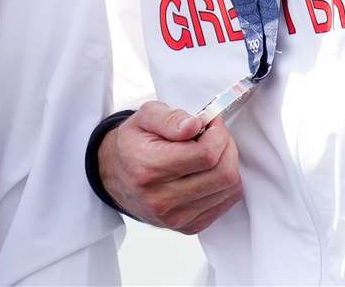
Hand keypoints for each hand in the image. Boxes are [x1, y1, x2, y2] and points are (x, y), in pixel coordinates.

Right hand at [97, 101, 241, 233]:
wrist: (115, 176)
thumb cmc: (133, 144)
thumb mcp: (144, 117)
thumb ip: (170, 118)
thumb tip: (195, 125)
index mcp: (150, 168)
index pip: (206, 155)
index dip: (218, 134)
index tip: (212, 122)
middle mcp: (162, 199)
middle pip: (223, 174)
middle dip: (227, 147)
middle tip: (214, 134)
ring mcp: (176, 217)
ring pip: (229, 189)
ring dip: (228, 164)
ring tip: (210, 151)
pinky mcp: (188, 226)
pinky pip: (225, 203)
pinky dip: (224, 183)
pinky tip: (208, 170)